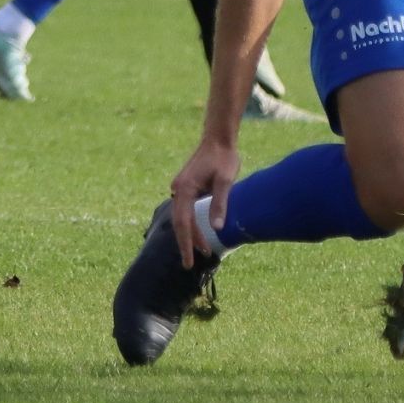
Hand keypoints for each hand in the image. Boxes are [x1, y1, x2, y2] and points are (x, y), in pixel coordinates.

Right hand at [169, 136, 239, 267]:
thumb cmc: (224, 158)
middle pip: (179, 222)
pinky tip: (200, 232)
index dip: (186, 243)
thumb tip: (216, 228)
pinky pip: (186, 210)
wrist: (219, 139)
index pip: (183, 223)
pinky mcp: (186, 187)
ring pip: (182, 217)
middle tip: (193, 263)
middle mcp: (178, 189)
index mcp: (184, 189)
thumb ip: (220, 203)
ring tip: (203, 250)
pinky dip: (191, 222)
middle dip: (187, 242)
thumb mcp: (225, 181)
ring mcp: (180, 188)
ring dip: (191, 233)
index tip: (189, 261)